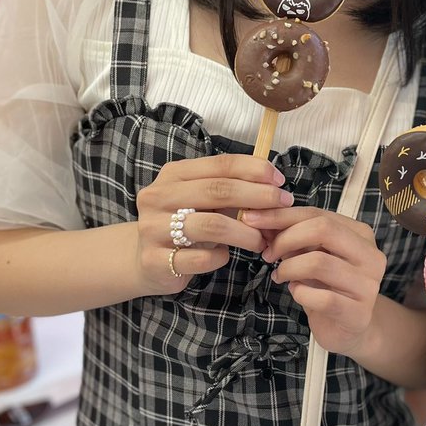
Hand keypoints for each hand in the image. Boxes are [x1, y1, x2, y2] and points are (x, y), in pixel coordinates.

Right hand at [135, 154, 293, 293]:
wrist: (142, 259)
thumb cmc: (184, 224)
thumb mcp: (202, 201)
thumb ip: (231, 191)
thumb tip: (275, 188)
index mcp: (174, 175)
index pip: (220, 164)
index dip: (254, 170)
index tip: (280, 182)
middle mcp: (159, 197)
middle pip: (218, 190)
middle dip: (258, 196)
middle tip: (282, 206)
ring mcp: (153, 229)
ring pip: (212, 225)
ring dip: (246, 232)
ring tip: (262, 240)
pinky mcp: (156, 261)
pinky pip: (201, 258)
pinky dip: (221, 257)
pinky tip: (225, 256)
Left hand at [243, 206, 386, 354]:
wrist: (348, 329)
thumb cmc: (327, 287)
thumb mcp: (312, 256)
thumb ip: (294, 237)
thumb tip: (261, 219)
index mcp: (361, 235)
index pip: (318, 214)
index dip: (282, 216)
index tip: (252, 219)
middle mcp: (371, 256)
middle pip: (323, 230)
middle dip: (286, 239)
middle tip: (268, 253)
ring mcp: (368, 285)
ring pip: (319, 263)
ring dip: (289, 268)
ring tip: (280, 275)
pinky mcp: (359, 313)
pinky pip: (323, 298)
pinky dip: (300, 293)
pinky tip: (296, 292)